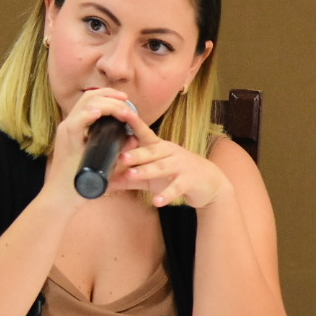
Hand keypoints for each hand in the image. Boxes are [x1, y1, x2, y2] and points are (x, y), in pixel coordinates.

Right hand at [44, 87, 141, 205]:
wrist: (61, 197)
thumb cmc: (81, 182)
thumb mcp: (102, 160)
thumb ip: (116, 149)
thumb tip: (133, 138)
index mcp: (76, 126)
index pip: (91, 100)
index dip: (109, 95)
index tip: (125, 100)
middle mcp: (69, 125)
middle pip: (89, 97)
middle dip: (112, 96)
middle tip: (127, 102)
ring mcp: (66, 132)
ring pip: (86, 105)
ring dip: (108, 105)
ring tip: (122, 111)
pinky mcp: (66, 142)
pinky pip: (76, 123)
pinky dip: (87, 115)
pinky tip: (98, 114)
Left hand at [111, 120, 230, 207]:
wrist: (210, 183)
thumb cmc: (175, 175)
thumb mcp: (152, 176)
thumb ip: (129, 179)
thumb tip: (104, 183)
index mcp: (159, 147)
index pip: (145, 133)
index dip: (134, 123)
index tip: (122, 113)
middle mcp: (170, 153)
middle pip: (151, 151)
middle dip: (136, 153)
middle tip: (121, 156)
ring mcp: (181, 166)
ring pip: (162, 167)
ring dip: (146, 171)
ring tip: (132, 175)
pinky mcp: (190, 181)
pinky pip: (176, 187)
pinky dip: (167, 194)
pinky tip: (157, 202)